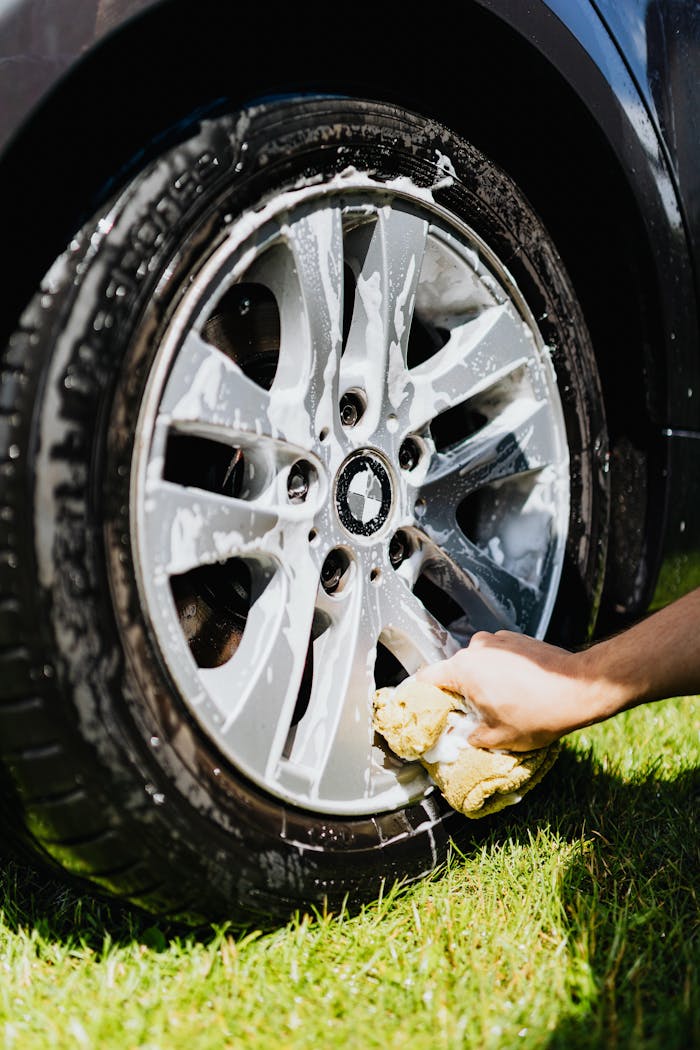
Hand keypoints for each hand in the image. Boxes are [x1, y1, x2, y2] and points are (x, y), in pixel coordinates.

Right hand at [415, 631, 595, 750]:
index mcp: (463, 669)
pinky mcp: (516, 639)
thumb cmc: (539, 712)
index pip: (426, 678)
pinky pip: (497, 655)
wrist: (578, 688)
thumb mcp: (498, 738)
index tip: (425, 708)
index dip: (421, 695)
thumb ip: (471, 737)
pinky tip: (518, 689)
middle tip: (471, 715)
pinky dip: (501, 670)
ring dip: (482, 680)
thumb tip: (464, 736)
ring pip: (477, 663)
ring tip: (501, 703)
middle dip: (459, 692)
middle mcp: (476, 648)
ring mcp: (498, 639)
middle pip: (453, 670)